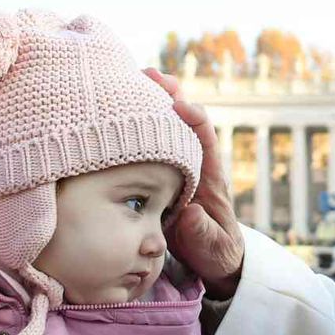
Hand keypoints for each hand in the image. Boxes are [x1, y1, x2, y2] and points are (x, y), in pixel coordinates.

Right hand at [145, 68, 244, 299]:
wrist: (212, 260)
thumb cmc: (216, 253)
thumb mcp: (212, 248)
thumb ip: (203, 233)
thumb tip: (192, 215)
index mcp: (211, 178)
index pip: (206, 141)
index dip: (195, 120)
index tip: (179, 105)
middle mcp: (195, 165)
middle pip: (186, 122)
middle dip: (170, 95)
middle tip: (149, 74)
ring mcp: (178, 168)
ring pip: (167, 128)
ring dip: (152, 102)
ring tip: (131, 78)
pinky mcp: (162, 175)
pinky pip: (151, 144)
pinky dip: (138, 125)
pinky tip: (118, 111)